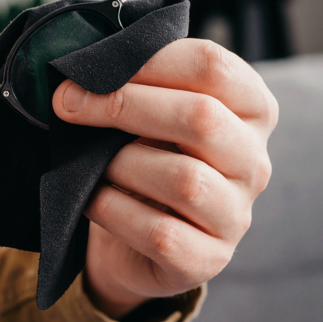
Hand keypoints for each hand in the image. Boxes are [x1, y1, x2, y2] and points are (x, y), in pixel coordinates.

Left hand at [52, 39, 276, 317]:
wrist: (135, 242)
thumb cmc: (145, 160)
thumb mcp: (150, 116)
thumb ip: (136, 86)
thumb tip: (81, 74)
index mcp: (252, 110)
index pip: (214, 67)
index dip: (149, 61)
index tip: (94, 66)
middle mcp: (254, 163)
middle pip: (202, 118)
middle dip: (125, 105)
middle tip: (68, 103)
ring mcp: (236, 216)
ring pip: (185, 180)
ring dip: (122, 163)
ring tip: (92, 162)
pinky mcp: (207, 260)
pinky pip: (161, 233)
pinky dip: (114, 211)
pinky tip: (94, 200)